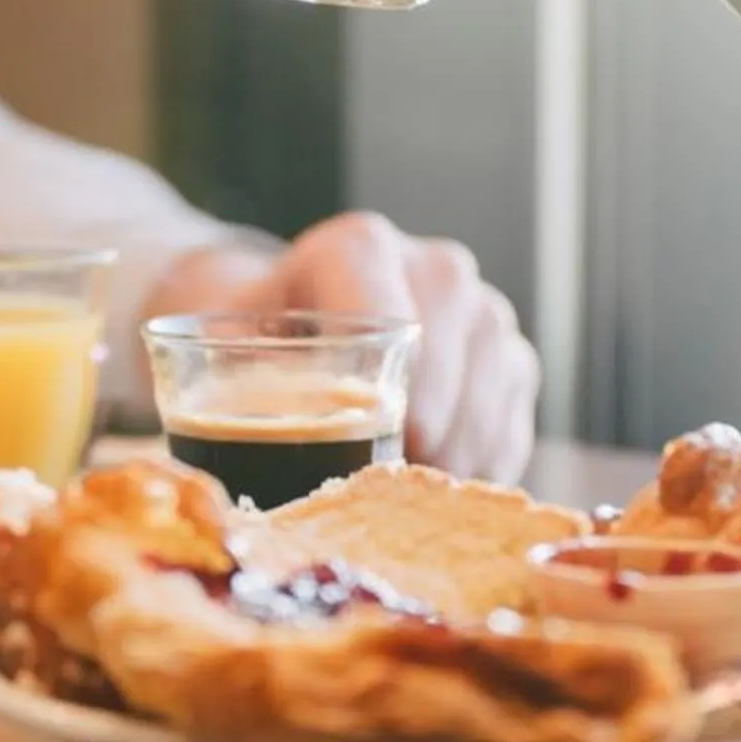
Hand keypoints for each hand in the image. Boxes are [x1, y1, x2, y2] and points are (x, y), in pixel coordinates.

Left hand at [144, 213, 541, 484]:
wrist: (289, 325)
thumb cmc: (254, 339)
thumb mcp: (223, 344)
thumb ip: (225, 376)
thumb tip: (223, 455)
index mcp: (356, 248)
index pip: (391, 290)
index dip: (395, 362)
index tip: (379, 421)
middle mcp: (431, 265)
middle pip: (463, 327)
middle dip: (439, 412)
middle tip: (405, 476)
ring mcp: (479, 310)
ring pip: (500, 369)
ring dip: (469, 440)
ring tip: (427, 494)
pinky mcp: (506, 358)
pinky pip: (517, 409)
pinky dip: (491, 456)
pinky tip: (454, 490)